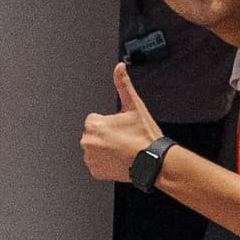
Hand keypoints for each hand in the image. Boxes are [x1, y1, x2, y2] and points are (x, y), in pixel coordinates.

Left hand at [79, 63, 170, 184]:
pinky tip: (119, 159)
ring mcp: (90, 158)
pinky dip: (106, 162)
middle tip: (124, 139)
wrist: (152, 162)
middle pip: (94, 134)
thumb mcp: (134, 106)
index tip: (122, 128)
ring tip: (123, 149)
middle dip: (106, 135)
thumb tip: (119, 67)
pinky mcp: (95, 172)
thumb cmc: (144, 136)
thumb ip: (123, 84)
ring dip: (105, 148)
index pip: (95, 120)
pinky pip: (97, 164)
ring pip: (95, 149)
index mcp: (93, 125)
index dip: (110, 122)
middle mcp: (87, 142)